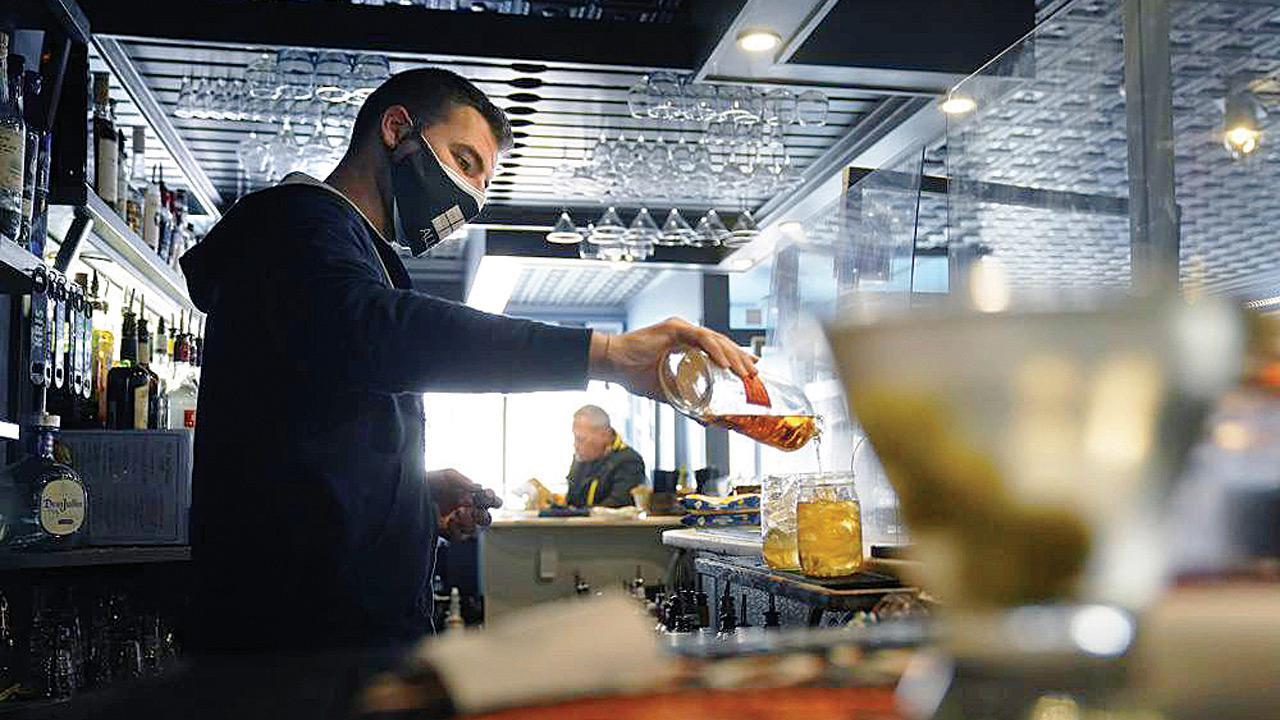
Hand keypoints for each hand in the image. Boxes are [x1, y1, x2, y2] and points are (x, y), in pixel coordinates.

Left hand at [427, 469, 501, 541]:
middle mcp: (467, 510)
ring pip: (476, 530)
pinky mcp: (448, 533)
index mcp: (471, 496)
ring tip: (457, 513)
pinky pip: (461, 538)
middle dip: (482, 515)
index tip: (486, 495)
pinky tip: (449, 521)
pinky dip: (457, 530)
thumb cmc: (430, 482)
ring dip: (469, 522)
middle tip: (472, 509)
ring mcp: (458, 523)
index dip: (493, 500)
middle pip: (487, 519)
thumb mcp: (448, 476)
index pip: (491, 501)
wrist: (411, 495)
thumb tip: (478, 488)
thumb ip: (464, 481)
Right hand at [588, 317, 756, 399]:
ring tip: (745, 371)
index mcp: (685, 344)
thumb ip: (686, 403)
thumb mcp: (666, 392)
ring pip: (715, 339)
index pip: (717, 348)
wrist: (610, 364)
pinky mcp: (674, 330)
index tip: (751, 368)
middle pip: (721, 343)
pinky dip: (715, 350)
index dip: (736, 357)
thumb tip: (705, 420)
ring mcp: (681, 329)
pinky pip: (701, 338)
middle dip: (740, 358)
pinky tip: (725, 363)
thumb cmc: (631, 374)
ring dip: (733, 355)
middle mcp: (686, 333)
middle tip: (754, 373)